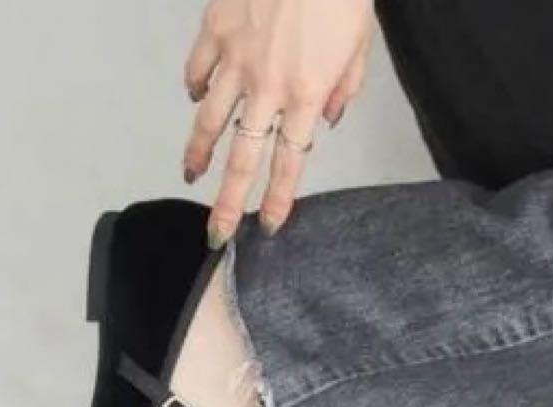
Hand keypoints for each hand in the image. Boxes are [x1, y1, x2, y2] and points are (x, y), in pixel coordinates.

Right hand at [183, 0, 373, 245]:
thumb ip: (344, 89)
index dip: (278, 198)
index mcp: (307, 94)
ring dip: (199, 152)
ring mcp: (236, 58)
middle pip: (243, 156)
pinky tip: (194, 98)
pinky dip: (194, 87)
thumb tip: (325, 121)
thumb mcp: (360, 46)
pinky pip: (198, 69)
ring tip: (192, 175)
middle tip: (217, 232)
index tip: (270, 226)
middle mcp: (267, 86)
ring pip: (209, 118)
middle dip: (229, 201)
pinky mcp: (216, 28)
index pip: (290, 161)